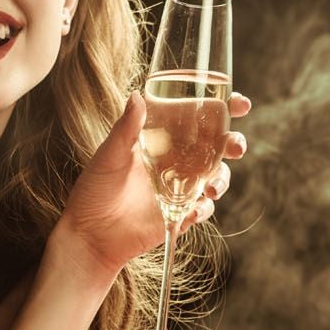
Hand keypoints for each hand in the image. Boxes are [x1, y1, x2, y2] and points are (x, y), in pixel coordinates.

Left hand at [55, 91, 251, 279]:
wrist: (90, 234)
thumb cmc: (95, 189)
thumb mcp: (109, 155)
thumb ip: (126, 128)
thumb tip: (137, 95)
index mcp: (164, 138)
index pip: (199, 118)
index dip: (224, 108)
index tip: (240, 103)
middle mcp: (177, 160)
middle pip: (218, 146)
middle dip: (234, 143)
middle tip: (235, 146)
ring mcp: (182, 187)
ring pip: (217, 177)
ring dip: (222, 178)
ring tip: (211, 187)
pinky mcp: (181, 214)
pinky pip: (203, 208)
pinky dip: (203, 208)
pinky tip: (192, 211)